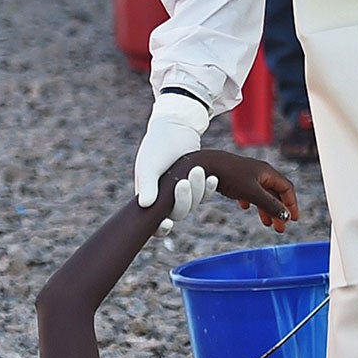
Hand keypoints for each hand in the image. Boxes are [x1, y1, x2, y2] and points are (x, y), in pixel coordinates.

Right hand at [134, 93, 209, 227]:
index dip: (161, 229)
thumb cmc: (157, 146)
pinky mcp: (198, 185)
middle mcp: (166, 199)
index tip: (167, 224)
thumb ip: (146, 185)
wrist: (175, 128)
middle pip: (179, 213)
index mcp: (150, 197)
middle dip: (183, 199)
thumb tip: (145, 205)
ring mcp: (183, 193)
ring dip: (197, 189)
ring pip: (194, 203)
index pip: (154, 223)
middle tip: (184, 182)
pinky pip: (206, 194)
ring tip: (197, 170)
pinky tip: (213, 178)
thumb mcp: (149, 165)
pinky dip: (209, 187)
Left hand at [185, 149, 299, 230]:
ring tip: (266, 223)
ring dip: (266, 209)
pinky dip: (252, 202)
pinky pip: (249, 192)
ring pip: (263, 194)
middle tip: (280, 228)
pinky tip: (246, 207)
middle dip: (279, 211)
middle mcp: (260, 172)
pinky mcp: (236, 178)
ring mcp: (248, 175)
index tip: (292, 219)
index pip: (287, 189)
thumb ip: (270, 205)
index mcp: (267, 173)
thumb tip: (286, 216)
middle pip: (276, 193)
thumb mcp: (252, 193)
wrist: (204, 164)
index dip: (292, 204)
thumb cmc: (229, 175)